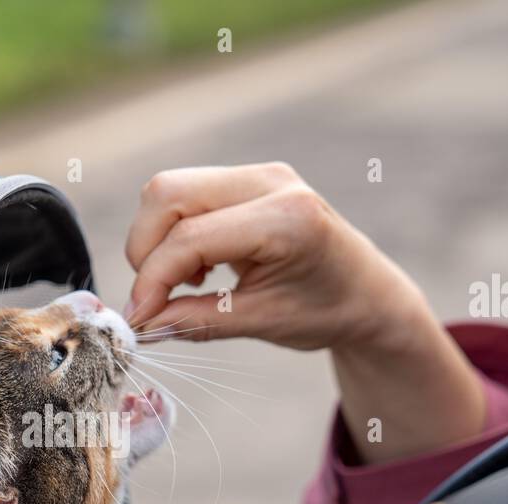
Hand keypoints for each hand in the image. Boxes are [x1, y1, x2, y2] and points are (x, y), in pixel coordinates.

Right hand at [123, 164, 485, 462]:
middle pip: (167, 194)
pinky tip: (201, 268)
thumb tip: (140, 324)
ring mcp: (258, 174)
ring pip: (170, 190)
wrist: (368, 293)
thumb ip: (196, 321)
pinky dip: (175, 233)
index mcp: (286, 219)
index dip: (152, 280)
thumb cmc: (326, 312)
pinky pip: (186, 195)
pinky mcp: (247, 179)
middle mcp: (270, 182)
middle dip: (146, 250)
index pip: (190, 238)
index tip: (140, 321)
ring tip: (188, 283)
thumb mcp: (261, 324)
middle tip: (156, 298)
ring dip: (159, 240)